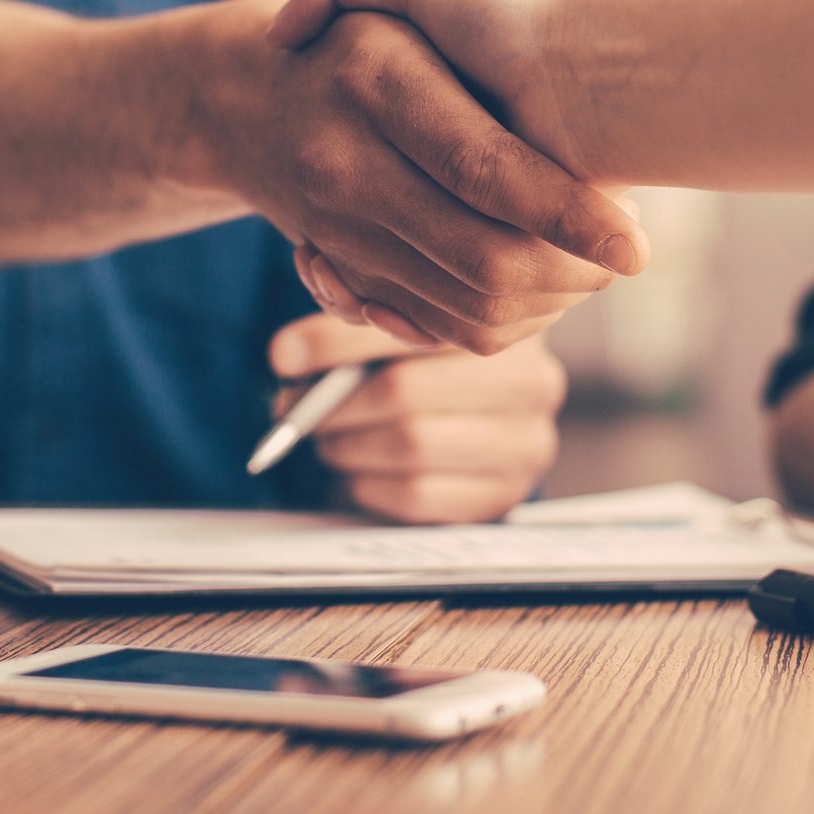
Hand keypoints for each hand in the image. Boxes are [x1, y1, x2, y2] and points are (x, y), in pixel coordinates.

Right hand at [206, 0, 643, 353]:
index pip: (483, 166)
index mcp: (377, 75)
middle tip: (624, 250)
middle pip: (482, 256)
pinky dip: (503, 320)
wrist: (247, 102)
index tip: (634, 240)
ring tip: (591, 262)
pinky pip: (440, 329)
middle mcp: (346, 160)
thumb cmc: (369, 32)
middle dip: (573, 269)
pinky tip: (540, 287)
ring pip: (468, 305)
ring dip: (550, 300)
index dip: (566, 212)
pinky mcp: (345, 274)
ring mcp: (338, 227)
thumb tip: (588, 0)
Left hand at [269, 312, 564, 523]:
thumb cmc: (428, 362)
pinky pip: (417, 495)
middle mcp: (531, 380)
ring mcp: (525, 443)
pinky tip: (357, 474)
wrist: (479, 424)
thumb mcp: (399, 323)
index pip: (411, 327)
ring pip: (409, 444)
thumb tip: (286, 354)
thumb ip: (349, 317)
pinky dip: (368, 486)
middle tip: (291, 408)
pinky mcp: (505, 495)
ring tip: (327, 439)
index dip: (337, 341)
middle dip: (332, 404)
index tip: (282, 357)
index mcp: (503, 319)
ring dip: (346, 446)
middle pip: (405, 391)